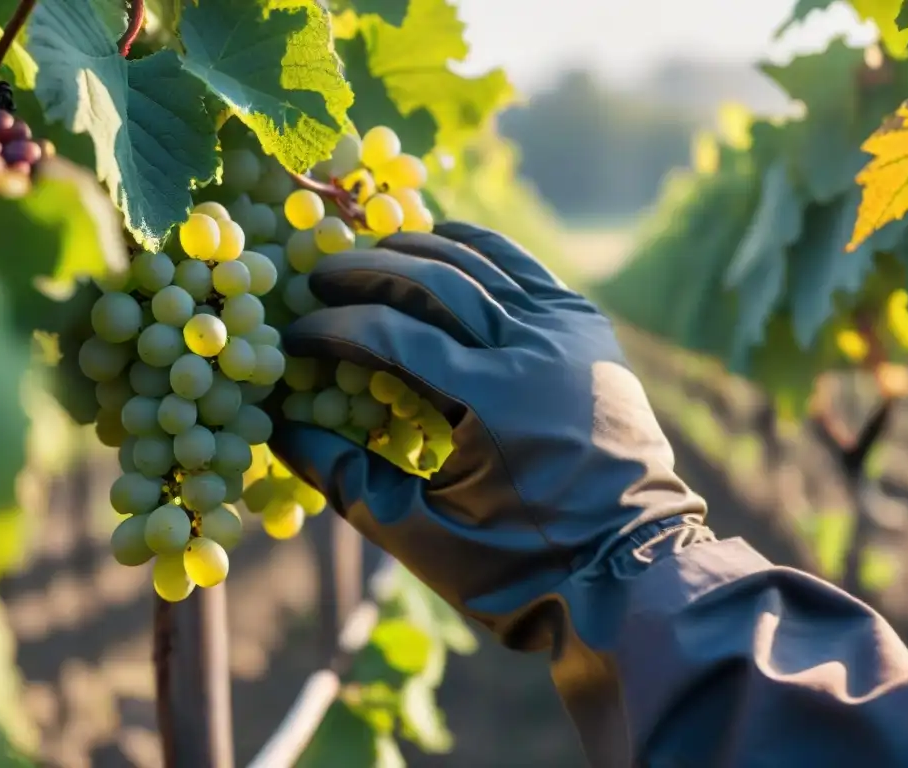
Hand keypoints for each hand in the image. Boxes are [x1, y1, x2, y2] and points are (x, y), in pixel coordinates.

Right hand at [269, 222, 707, 644]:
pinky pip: (524, 269)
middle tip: (319, 277)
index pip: (393, 336)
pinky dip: (479, 249)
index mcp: (494, 400)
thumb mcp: (425, 538)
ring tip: (370, 255)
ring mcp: (567, 331)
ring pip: (481, 261)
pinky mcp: (586, 328)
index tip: (294, 333)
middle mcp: (534, 348)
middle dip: (367, 273)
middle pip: (435, 281)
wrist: (629, 565)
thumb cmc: (522, 568)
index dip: (334, 329)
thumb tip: (279, 428)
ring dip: (419, 250)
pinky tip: (445, 242)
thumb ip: (347, 480)